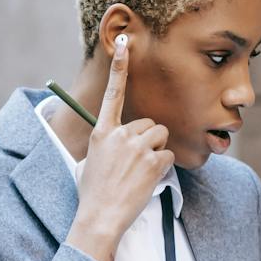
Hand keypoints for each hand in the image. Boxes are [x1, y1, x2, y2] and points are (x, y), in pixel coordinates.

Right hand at [65, 34, 174, 260]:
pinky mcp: (152, 161)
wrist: (100, 216)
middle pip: (148, 124)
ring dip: (157, 152)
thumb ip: (109, 142)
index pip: (112, 93)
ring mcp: (136, 147)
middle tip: (136, 162)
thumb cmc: (94, 192)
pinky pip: (167, 156)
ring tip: (141, 171)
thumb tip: (122, 137)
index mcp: (101, 132)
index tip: (126, 43)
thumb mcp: (93, 159)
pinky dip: (162, 168)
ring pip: (160, 136)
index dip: (120, 67)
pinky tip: (147, 180)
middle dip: (149, 140)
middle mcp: (118, 135)